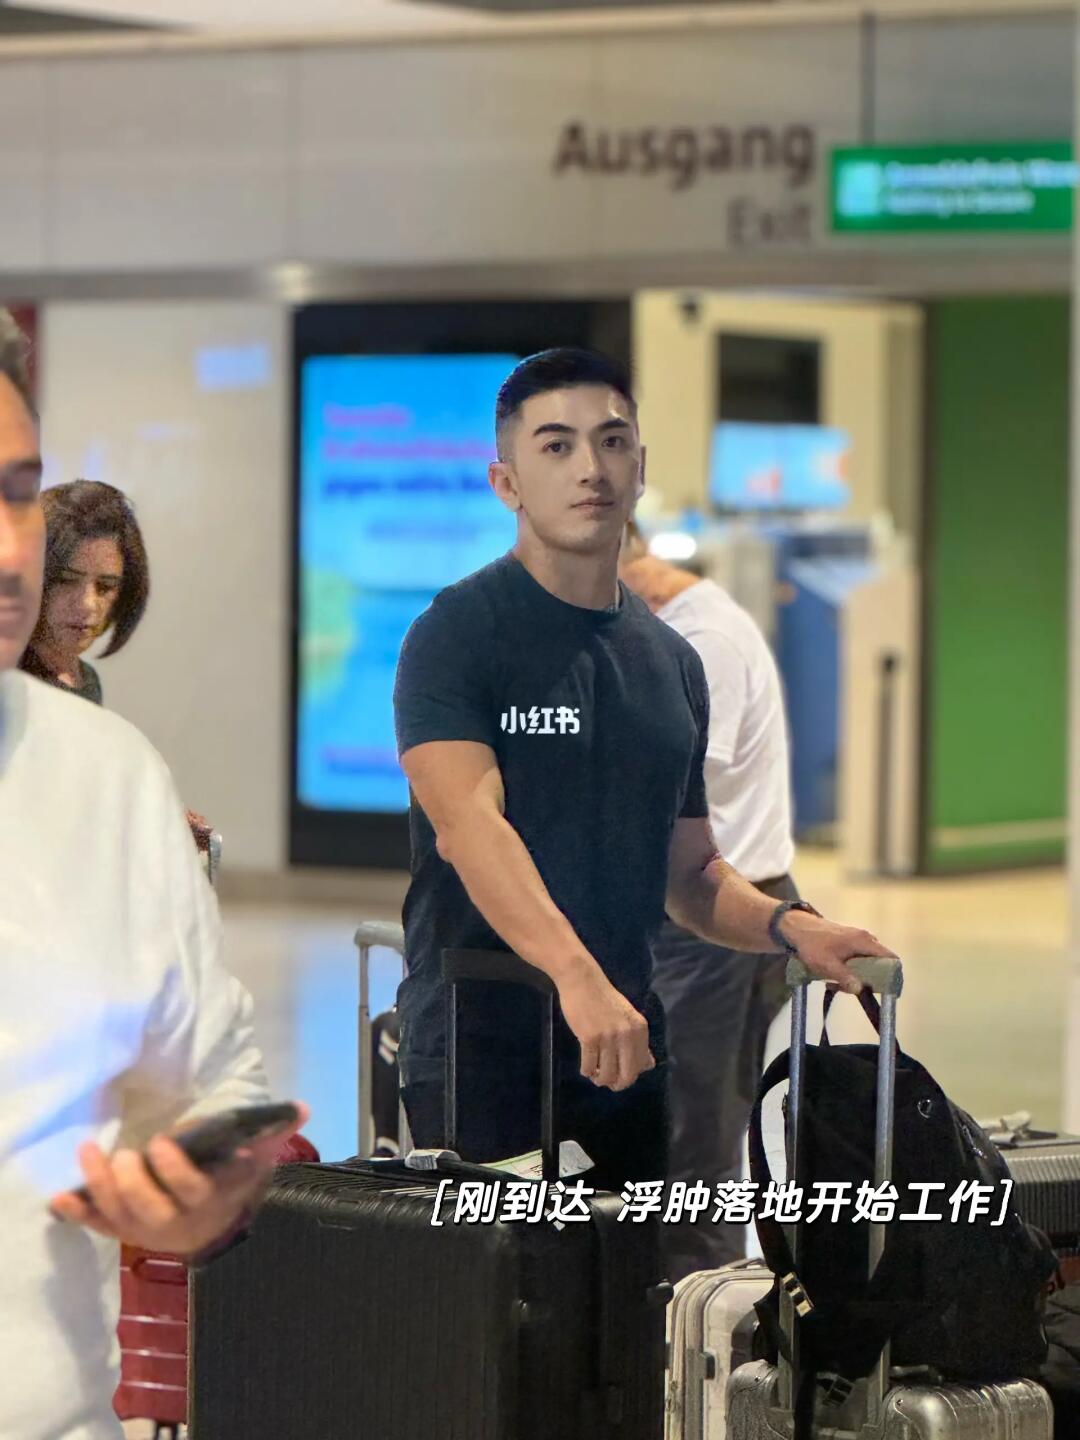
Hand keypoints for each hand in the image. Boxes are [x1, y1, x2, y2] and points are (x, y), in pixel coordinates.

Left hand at [48, 1102, 309, 1257]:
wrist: (215, 1223)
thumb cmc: (232, 1179)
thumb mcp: (256, 1158)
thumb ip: (274, 1133)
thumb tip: (302, 1108)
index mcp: (212, 1201)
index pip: (194, 1191)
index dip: (176, 1171)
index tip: (163, 1142)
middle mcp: (179, 1223)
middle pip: (151, 1210)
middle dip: (133, 1182)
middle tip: (124, 1153)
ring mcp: (148, 1231)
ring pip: (121, 1218)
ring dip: (100, 1188)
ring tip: (88, 1153)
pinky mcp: (125, 1232)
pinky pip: (99, 1228)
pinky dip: (79, 1215)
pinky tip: (60, 1199)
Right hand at [557, 964, 654, 1091]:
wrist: (582, 981)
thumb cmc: (604, 999)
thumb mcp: (628, 1017)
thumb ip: (638, 1041)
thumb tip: (649, 1065)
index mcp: (640, 1029)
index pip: (640, 1065)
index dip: (629, 1076)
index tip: (619, 1076)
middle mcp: (627, 1034)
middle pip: (626, 1075)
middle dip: (616, 1084)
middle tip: (607, 1083)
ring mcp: (608, 1036)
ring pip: (606, 1073)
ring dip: (599, 1079)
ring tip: (594, 1074)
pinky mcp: (590, 1038)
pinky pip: (589, 1066)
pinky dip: (586, 1071)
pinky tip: (585, 1068)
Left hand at [779, 912, 894, 994]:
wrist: (795, 928)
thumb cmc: (812, 944)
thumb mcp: (827, 965)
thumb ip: (845, 978)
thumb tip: (860, 989)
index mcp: (864, 941)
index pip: (890, 958)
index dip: (893, 974)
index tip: (888, 989)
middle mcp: (864, 938)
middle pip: (878, 963)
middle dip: (868, 979)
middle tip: (852, 989)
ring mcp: (856, 938)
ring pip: (865, 962)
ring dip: (854, 975)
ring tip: (835, 983)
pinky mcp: (847, 941)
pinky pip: (855, 958)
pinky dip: (847, 969)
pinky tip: (831, 976)